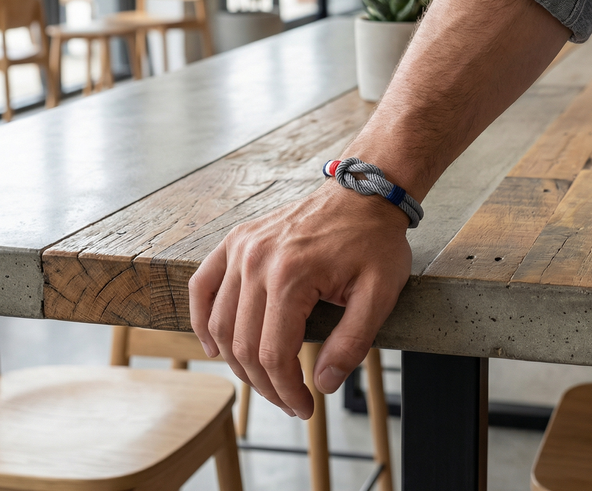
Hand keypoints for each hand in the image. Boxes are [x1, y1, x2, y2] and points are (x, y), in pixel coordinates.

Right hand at [188, 181, 411, 418]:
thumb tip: (322, 384)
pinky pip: (203, 285)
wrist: (363, 193)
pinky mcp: (237, 239)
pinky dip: (201, 319)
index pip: (273, 354)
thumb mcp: (380, 294)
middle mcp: (257, 260)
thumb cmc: (374, 241)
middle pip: (243, 345)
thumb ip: (352, 342)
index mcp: (292, 276)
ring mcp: (242, 247)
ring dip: (236, 362)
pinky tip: (214, 346)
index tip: (305, 408)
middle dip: (265, 385)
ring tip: (264, 380)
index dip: (287, 391)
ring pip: (219, 323)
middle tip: (289, 401)